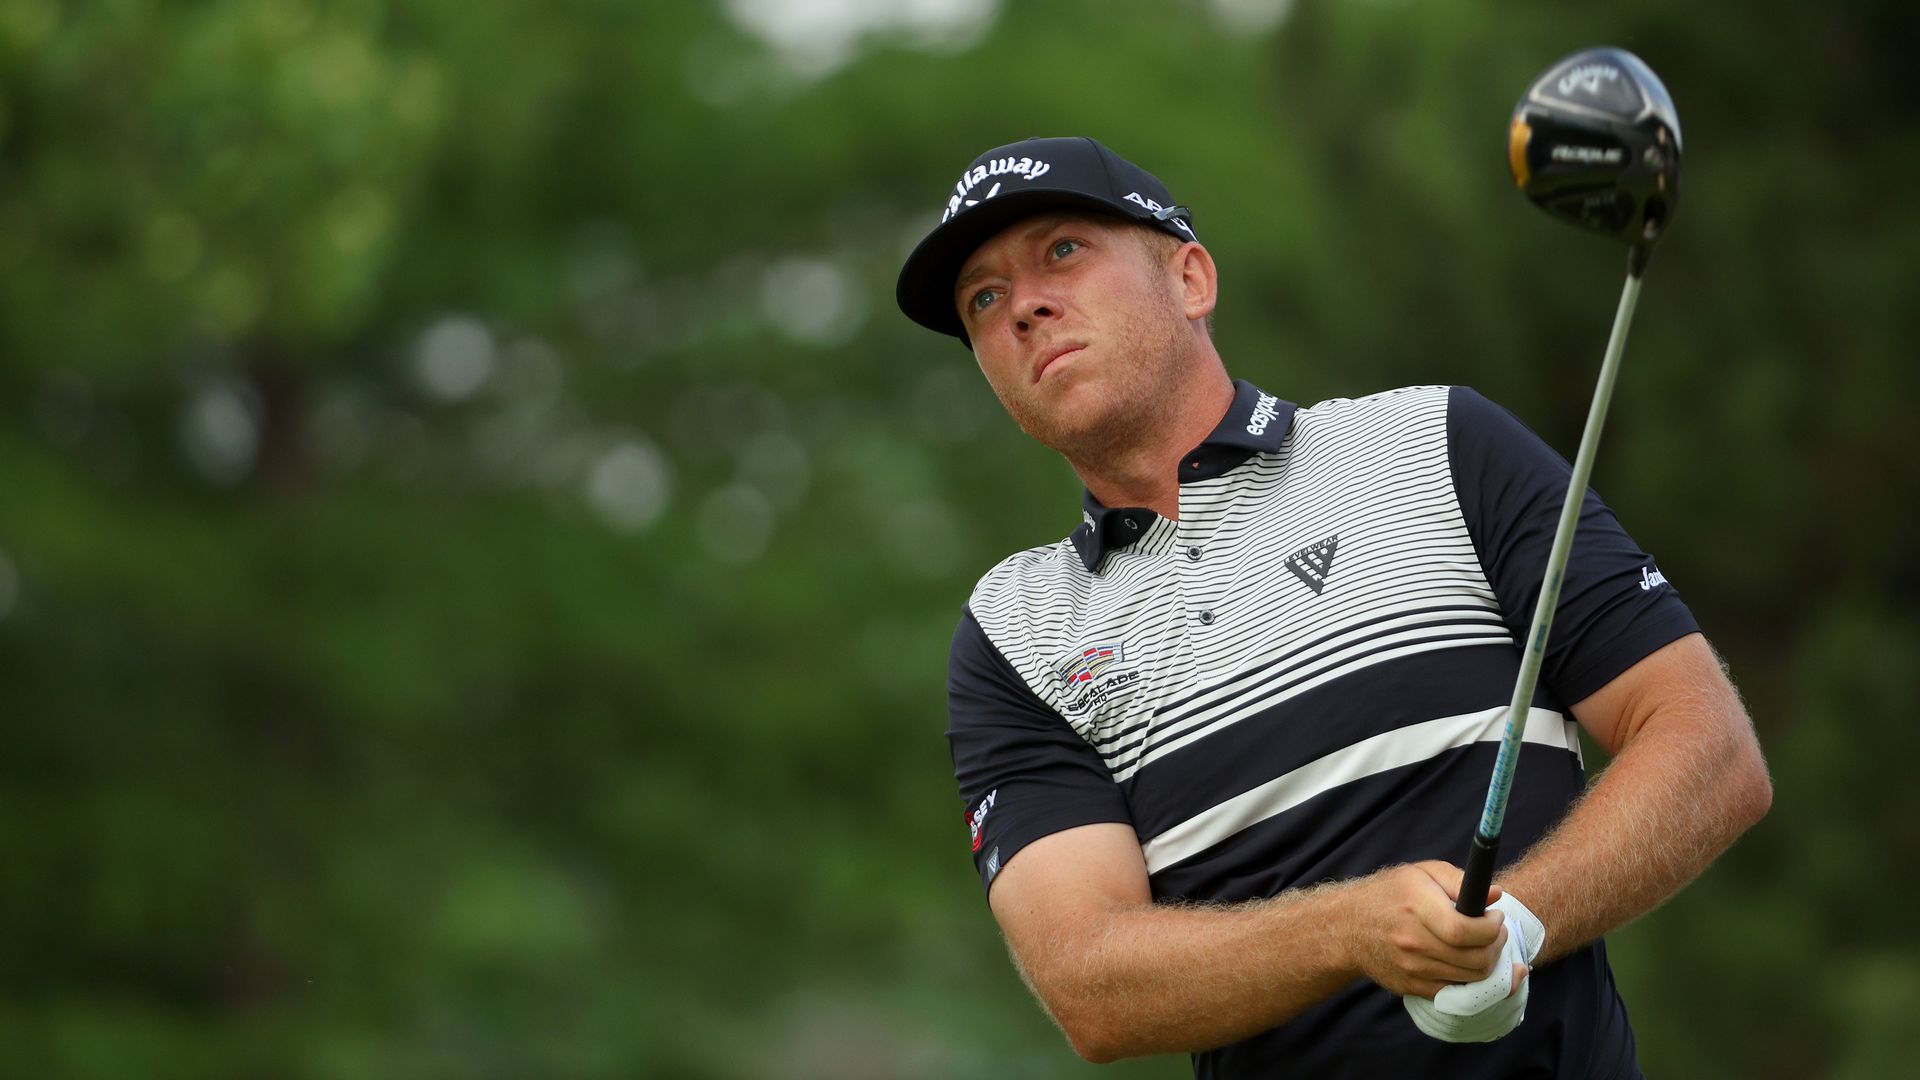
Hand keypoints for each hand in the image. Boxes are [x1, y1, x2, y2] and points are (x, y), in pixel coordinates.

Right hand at [1344, 862, 1509, 998]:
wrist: (1347, 927)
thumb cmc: (1390, 894)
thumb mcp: (1421, 873)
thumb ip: (1458, 880)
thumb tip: (1494, 894)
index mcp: (1417, 909)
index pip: (1465, 931)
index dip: (1491, 928)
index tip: (1496, 917)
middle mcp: (1413, 943)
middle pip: (1474, 959)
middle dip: (1496, 946)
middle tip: (1496, 932)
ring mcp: (1412, 969)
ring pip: (1470, 979)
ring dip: (1488, 963)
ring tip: (1484, 945)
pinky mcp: (1412, 987)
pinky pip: (1455, 992)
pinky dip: (1470, 980)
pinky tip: (1468, 961)